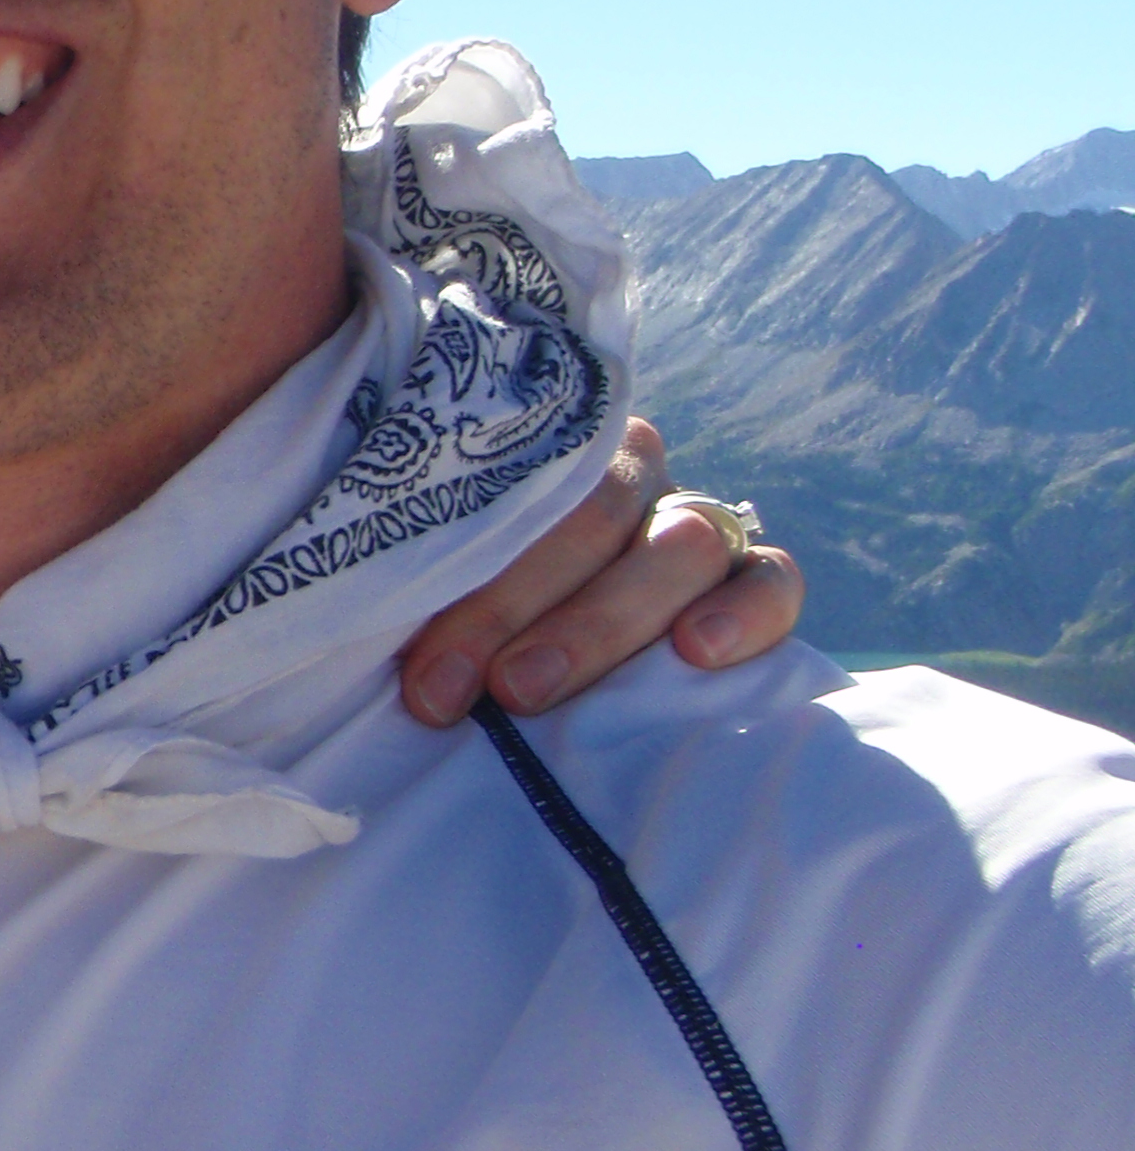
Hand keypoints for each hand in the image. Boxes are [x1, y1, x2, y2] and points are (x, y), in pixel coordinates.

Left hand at [396, 416, 803, 726]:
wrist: (539, 646)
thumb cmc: (464, 615)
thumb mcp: (432, 588)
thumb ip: (412, 586)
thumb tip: (380, 655)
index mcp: (536, 457)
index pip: (510, 491)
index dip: (470, 591)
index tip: (428, 681)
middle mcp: (620, 475)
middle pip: (589, 515)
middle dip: (515, 611)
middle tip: (466, 693)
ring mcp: (687, 519)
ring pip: (678, 542)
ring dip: (602, 620)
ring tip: (536, 688)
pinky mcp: (752, 571)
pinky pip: (771, 577)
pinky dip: (744, 610)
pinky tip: (697, 652)